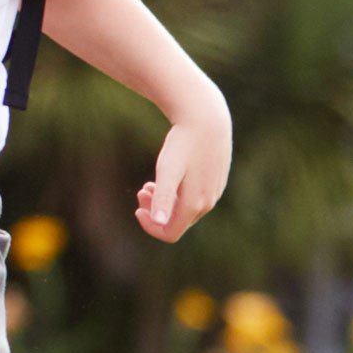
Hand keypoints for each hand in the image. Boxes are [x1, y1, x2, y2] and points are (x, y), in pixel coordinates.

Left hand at [139, 107, 233, 240]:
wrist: (206, 120)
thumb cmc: (183, 144)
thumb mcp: (167, 170)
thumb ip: (163, 197)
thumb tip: (158, 222)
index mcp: (194, 204)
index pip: (170, 233)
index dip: (150, 227)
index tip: (137, 209)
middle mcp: (208, 203)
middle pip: (178, 221)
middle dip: (156, 212)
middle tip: (141, 191)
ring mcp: (214, 193)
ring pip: (187, 209)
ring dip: (165, 201)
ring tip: (148, 185)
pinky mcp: (216, 182)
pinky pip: (195, 197)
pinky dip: (178, 193)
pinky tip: (168, 176)